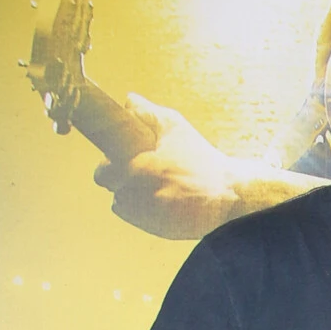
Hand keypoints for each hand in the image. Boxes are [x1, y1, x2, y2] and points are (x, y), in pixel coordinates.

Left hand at [94, 95, 297, 238]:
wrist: (227, 195)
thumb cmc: (201, 160)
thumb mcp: (176, 128)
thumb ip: (147, 113)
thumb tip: (128, 101)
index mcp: (136, 167)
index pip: (102, 170)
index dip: (111, 161)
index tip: (123, 156)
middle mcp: (136, 195)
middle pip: (110, 187)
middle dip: (121, 176)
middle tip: (144, 169)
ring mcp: (144, 215)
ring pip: (122, 202)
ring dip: (132, 192)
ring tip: (158, 184)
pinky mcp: (155, 229)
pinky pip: (137, 217)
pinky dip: (144, 208)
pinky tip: (164, 198)